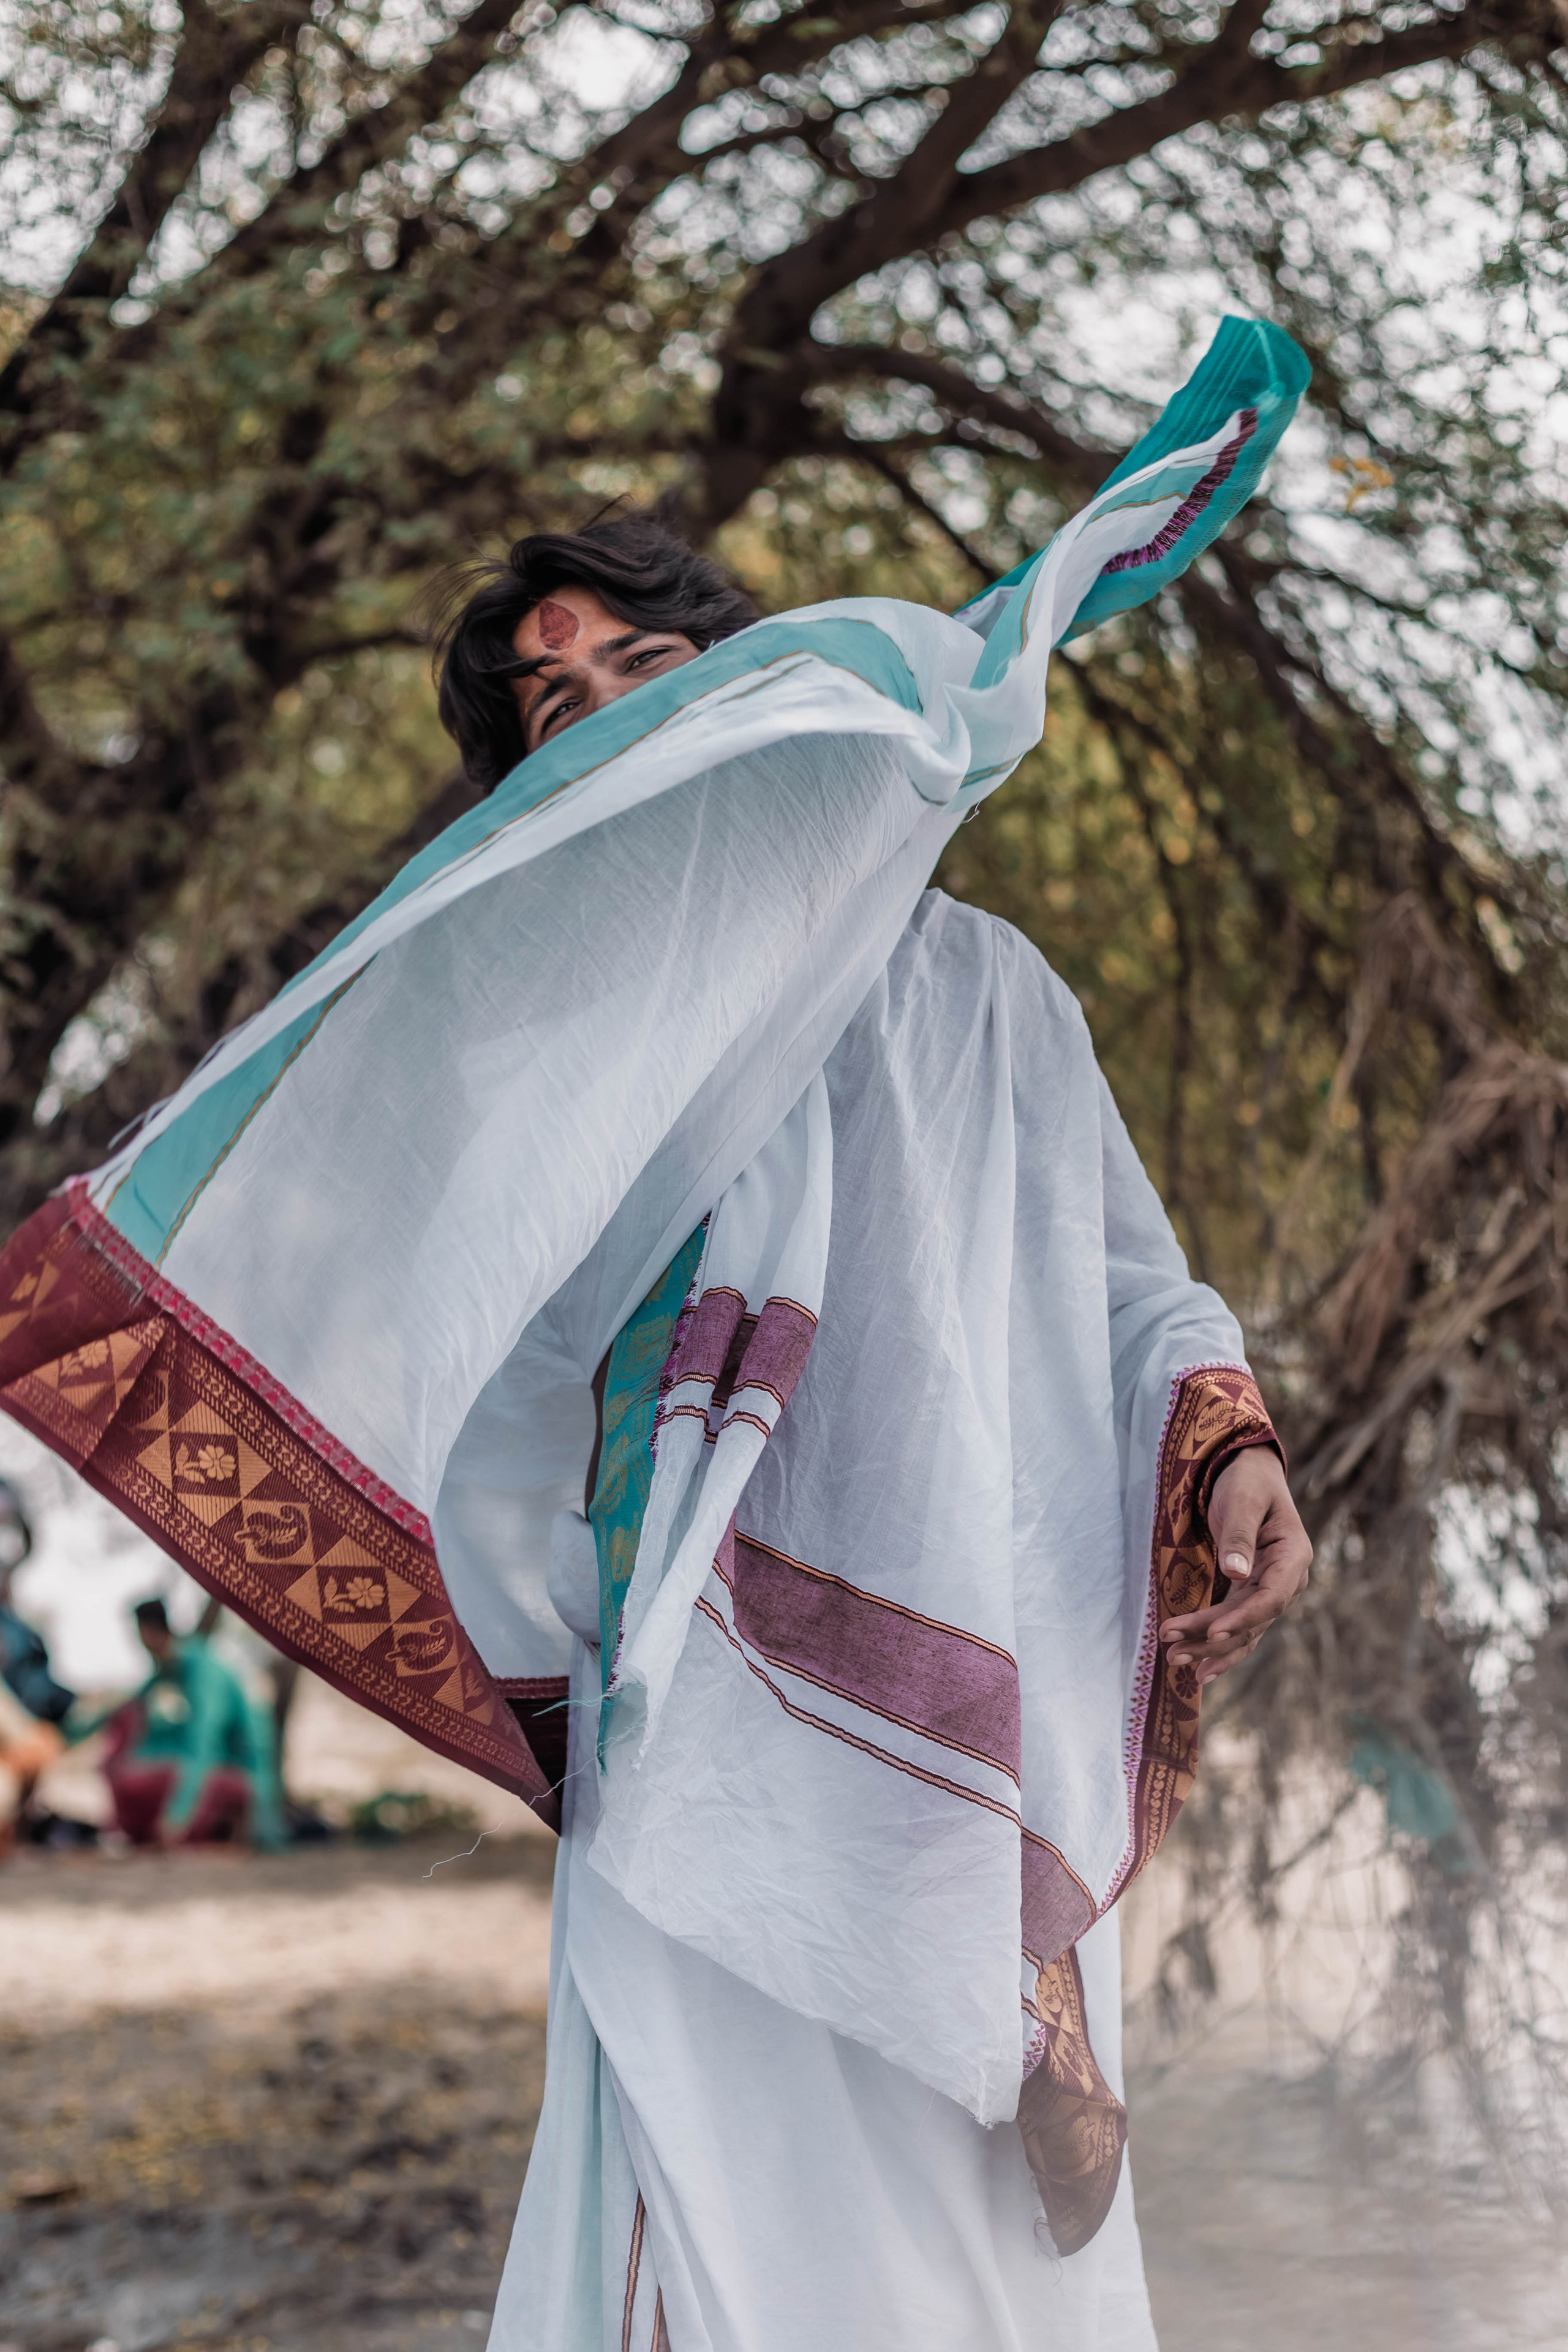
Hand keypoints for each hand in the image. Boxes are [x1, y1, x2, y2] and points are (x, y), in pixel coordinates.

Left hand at [1159, 1446, 1310, 1687]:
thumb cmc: (1247, 1481)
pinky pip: (1237, 1625)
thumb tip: (1236, 1573)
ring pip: (1243, 1629)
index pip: (1271, 1598)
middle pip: (1252, 1621)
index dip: (1243, 1618)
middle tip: (1172, 1649)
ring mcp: (1270, 1589)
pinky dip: (1216, 1644)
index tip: (1212, 1632)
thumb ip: (1241, 1535)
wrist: (1248, 1472)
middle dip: (1212, 1639)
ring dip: (1209, 1648)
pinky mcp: (1251, 1592)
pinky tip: (1196, 1665)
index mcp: (1294, 1557)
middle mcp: (1287, 1580)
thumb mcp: (1243, 1499)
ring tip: (1174, 1659)